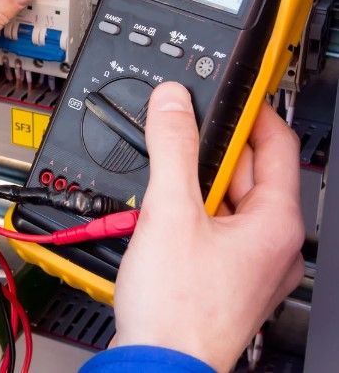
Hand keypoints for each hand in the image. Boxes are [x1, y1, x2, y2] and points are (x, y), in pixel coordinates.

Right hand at [112, 82, 304, 371]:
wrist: (158, 363)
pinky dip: (190, 208)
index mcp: (277, 223)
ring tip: (164, 173)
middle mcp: (273, 243)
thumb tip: (174, 102)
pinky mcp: (224, 276)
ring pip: (228, 198)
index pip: (277, 143)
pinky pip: (214, 225)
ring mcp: (250, 262)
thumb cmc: (179, 308)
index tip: (227, 90)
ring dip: (196, 179)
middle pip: (248, 170)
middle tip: (178, 128)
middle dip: (212, 146)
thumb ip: (173, 148)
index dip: (251, 110)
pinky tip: (163, 210)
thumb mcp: (170, 211)